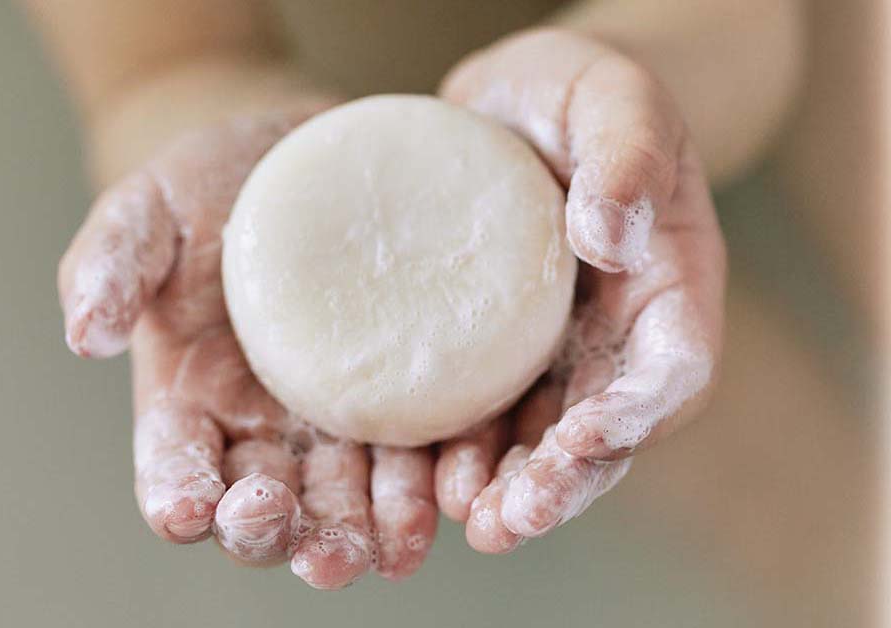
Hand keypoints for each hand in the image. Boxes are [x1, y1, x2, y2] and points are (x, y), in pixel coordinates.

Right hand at [59, 101, 438, 587]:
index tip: (188, 509)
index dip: (177, 496)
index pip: (174, 468)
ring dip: (350, 537)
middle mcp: (259, 431)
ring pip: (338, 506)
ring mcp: (334, 426)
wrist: (304, 154)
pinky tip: (435, 511)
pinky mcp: (402, 404)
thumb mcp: (148, 210)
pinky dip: (419, 500)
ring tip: (369, 550)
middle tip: (285, 530)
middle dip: (271, 532)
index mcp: (187, 402)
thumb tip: (84, 335)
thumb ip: (109, 265)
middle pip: (260, 509)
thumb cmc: (210, 186)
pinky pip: (411, 465)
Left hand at [431, 28, 725, 551]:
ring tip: (469, 519)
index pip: (671, 367)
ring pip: (541, 441)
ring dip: (510, 489)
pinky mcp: (490, 353)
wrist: (509, 104)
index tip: (587, 439)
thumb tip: (613, 237)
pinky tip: (421, 480)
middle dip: (563, 482)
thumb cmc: (575, 91)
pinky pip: (480, 413)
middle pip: (605, 432)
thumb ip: (627, 155)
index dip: (636, 412)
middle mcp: (614, 337)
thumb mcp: (612, 97)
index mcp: (667, 286)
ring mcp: (553, 353)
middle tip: (510, 519)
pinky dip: (458, 453)